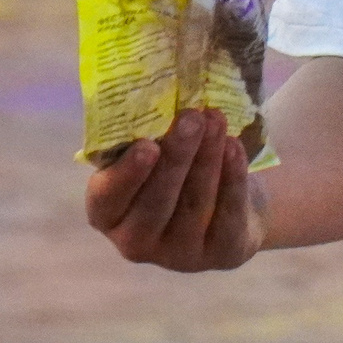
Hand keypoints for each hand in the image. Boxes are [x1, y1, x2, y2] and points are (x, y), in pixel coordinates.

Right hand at [87, 108, 260, 271]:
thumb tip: (160, 87)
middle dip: (177, 156)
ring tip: (217, 120)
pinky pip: (227, 216)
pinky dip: (233, 179)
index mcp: (108, 213)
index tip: (147, 145)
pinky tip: (235, 148)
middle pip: (156, 200)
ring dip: (208, 158)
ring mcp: (178, 255)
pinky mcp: (220, 255)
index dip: (126, 175)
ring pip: (194, 204)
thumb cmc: (177, 167)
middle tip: (193, 117)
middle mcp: (135, 241)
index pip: (107, 199)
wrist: (229, 201)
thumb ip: (147, 133)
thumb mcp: (155, 152)